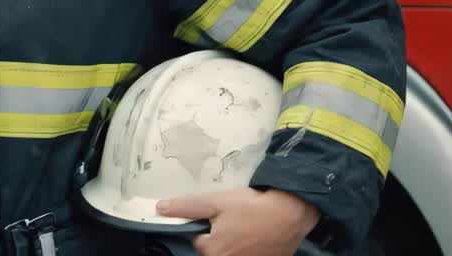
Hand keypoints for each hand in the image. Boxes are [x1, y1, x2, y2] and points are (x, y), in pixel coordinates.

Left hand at [156, 188, 320, 255]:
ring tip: (249, 226)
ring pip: (232, 252)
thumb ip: (186, 207)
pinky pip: (248, 254)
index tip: (223, 215)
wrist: (291, 214)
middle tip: (238, 220)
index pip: (200, 241)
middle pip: (216, 249)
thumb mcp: (215, 202)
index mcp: (212, 252)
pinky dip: (250, 247)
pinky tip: (259, 235)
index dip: (209, 225)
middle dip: (222, 234)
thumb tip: (160, 208)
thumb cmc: (252, 208)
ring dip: (237, 242)